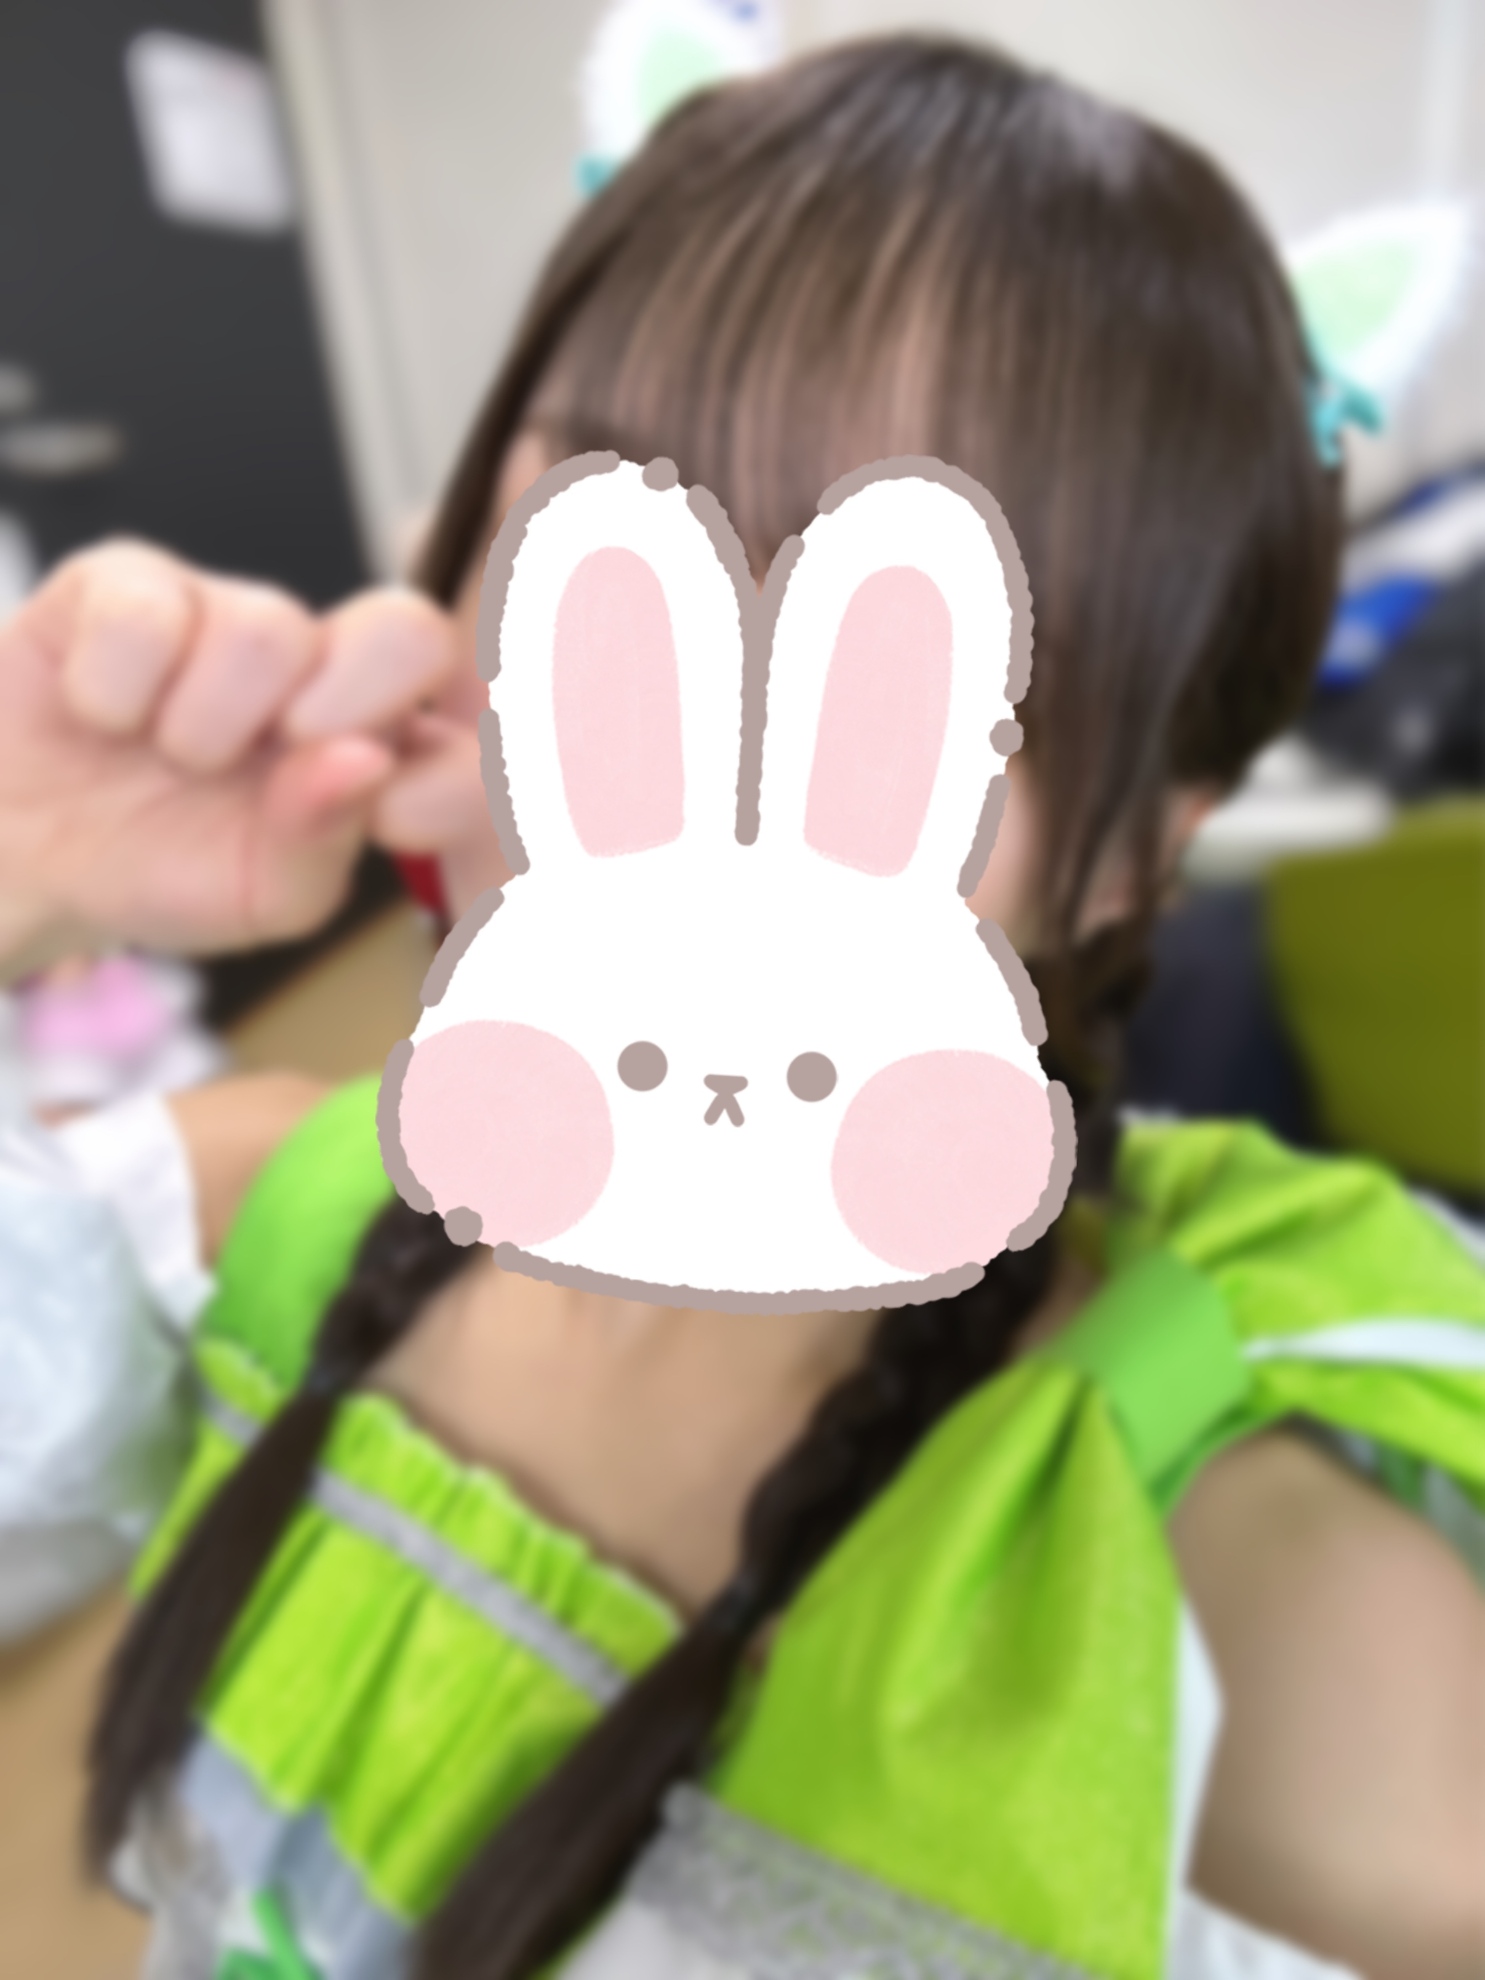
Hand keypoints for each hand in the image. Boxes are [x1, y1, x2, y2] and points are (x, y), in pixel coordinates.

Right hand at [0, 541, 457, 958]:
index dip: (457, 758)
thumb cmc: (157, 868)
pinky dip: (112, 686)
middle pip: (407, 628)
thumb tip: (368, 761)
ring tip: (168, 754)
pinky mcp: (132, 580)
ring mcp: (229, 615)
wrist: (18, 854)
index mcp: (372, 745)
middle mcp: (319, 671)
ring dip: (205, 719)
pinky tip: (100, 713)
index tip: (401, 816)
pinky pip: (147, 606)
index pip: (465, 720)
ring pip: (267, 627)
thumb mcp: (258, 898)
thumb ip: (324, 842)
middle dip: (357, 693)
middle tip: (289, 746)